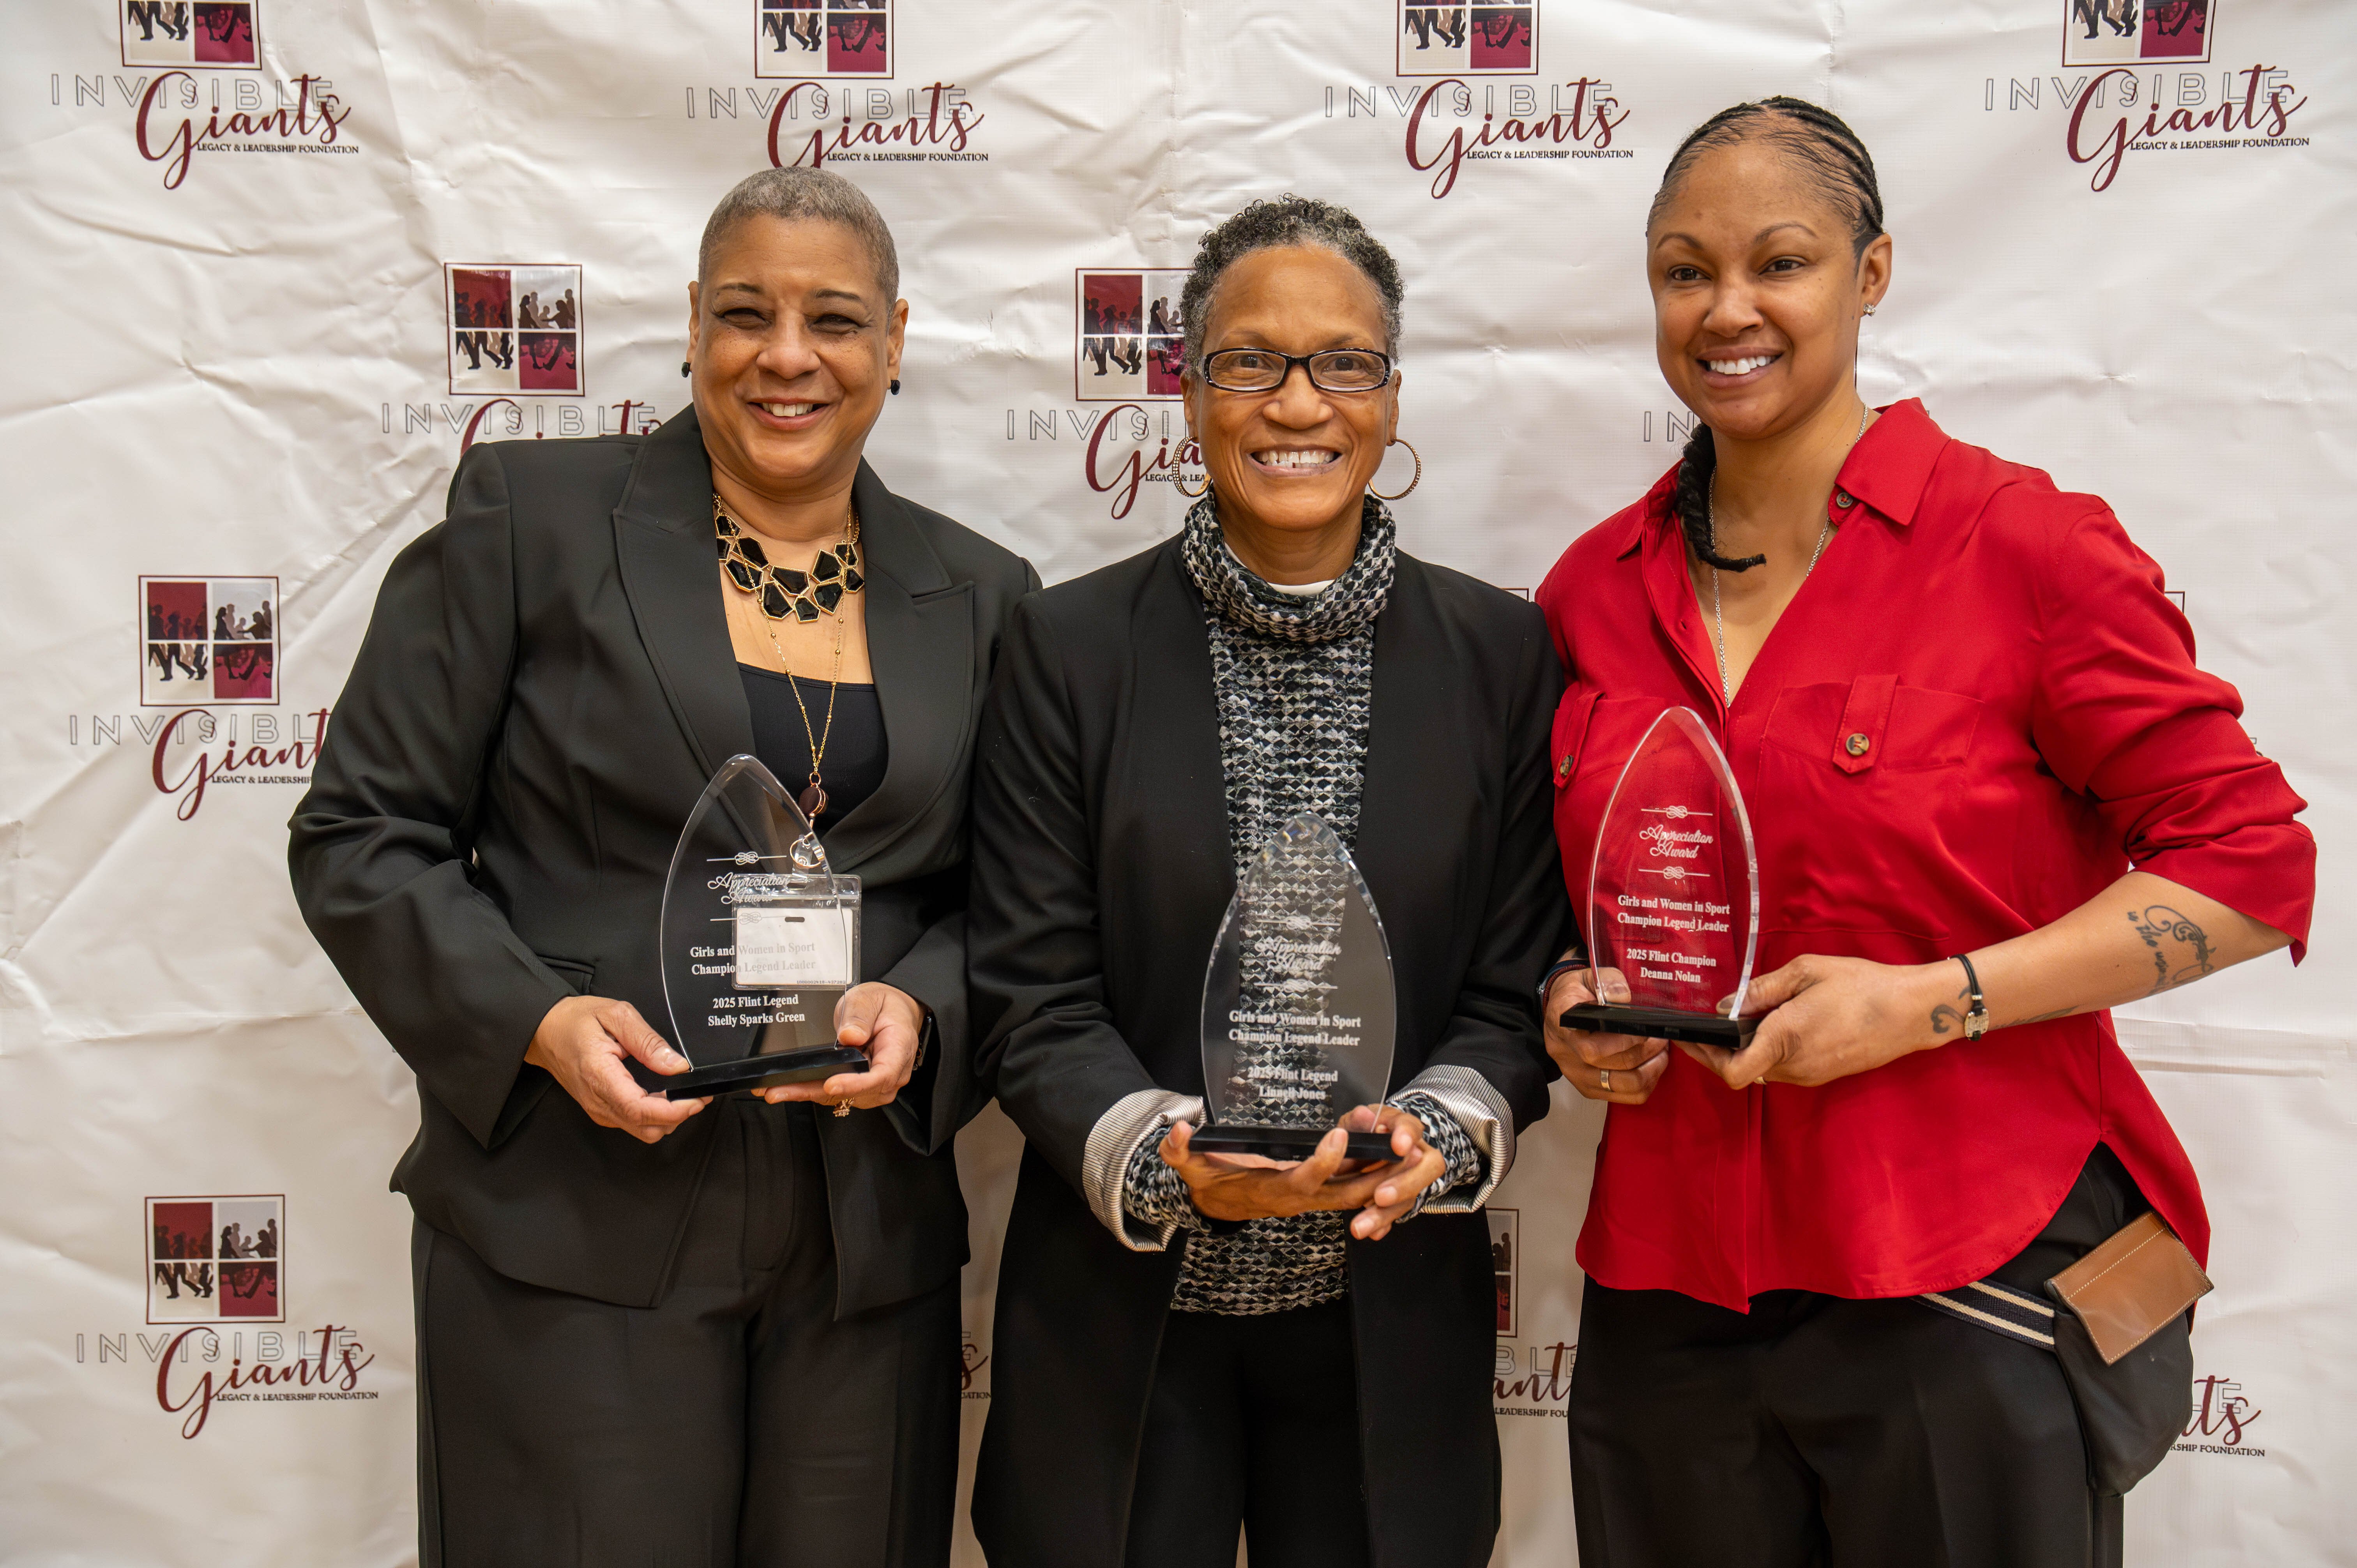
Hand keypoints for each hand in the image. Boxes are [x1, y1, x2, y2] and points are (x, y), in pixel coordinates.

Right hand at [525, 995, 708, 1143]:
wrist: (546, 1031)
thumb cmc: (575, 1021)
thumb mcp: (617, 1015)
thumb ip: (648, 1041)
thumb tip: (676, 1065)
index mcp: (601, 1076)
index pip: (641, 1110)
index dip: (675, 1111)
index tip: (697, 1100)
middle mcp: (598, 1100)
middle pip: (646, 1128)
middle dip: (678, 1117)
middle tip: (696, 1095)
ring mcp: (598, 1109)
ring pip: (641, 1130)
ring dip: (666, 1119)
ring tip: (682, 1095)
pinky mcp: (600, 1110)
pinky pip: (631, 1123)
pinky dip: (653, 1116)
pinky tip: (661, 1096)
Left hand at [759, 982, 924, 1110]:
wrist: (892, 1012)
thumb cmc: (884, 1006)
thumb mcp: (870, 999)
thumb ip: (860, 1016)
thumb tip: (849, 1036)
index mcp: (898, 1051)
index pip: (880, 1076)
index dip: (854, 1085)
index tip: (830, 1084)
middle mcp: (889, 1075)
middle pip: (855, 1093)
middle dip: (816, 1092)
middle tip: (780, 1091)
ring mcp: (874, 1085)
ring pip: (841, 1097)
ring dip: (807, 1095)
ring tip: (775, 1091)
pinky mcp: (859, 1087)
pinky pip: (835, 1094)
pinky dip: (811, 1091)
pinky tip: (788, 1089)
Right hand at [1159, 1120, 1393, 1224]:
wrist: (1219, 1203)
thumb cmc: (1209, 1181)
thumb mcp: (1190, 1166)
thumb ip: (1180, 1151)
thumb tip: (1177, 1130)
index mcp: (1272, 1192)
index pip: (1303, 1182)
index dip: (1322, 1163)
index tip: (1337, 1135)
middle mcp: (1298, 1200)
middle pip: (1344, 1195)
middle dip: (1374, 1179)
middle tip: (1400, 1152)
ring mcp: (1312, 1199)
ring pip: (1356, 1194)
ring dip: (1383, 1178)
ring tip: (1410, 1151)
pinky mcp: (1319, 1192)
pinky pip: (1353, 1188)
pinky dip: (1374, 1175)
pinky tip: (1395, 1155)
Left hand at [1336, 1104, 1445, 1240]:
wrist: (1367, 1150)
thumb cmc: (1362, 1132)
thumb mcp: (1355, 1121)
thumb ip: (1358, 1120)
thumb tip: (1366, 1117)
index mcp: (1403, 1128)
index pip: (1412, 1127)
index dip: (1407, 1135)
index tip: (1398, 1146)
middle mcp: (1416, 1154)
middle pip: (1427, 1168)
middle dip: (1404, 1184)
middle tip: (1381, 1196)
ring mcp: (1411, 1179)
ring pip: (1411, 1197)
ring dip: (1387, 1213)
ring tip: (1361, 1226)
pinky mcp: (1401, 1200)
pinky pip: (1397, 1214)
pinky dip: (1384, 1224)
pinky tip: (1372, 1233)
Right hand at [1541, 962, 1670, 1104]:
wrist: (1561, 1009)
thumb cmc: (1578, 993)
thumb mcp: (1590, 976)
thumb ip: (1608, 982)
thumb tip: (1624, 998)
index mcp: (1562, 1025)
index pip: (1591, 1048)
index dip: (1624, 1042)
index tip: (1644, 1029)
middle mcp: (1566, 1055)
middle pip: (1612, 1068)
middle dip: (1645, 1052)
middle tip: (1661, 1037)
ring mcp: (1576, 1075)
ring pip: (1622, 1086)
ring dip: (1650, 1070)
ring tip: (1660, 1052)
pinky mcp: (1589, 1088)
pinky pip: (1625, 1097)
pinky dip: (1646, 1084)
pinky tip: (1652, 1066)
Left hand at [1680, 954, 1946, 1089]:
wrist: (1911, 1012)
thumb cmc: (1862, 986)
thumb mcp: (1806, 971)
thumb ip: (1761, 989)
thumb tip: (1727, 1005)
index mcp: (1785, 1038)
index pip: (1732, 1071)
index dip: (1705, 1057)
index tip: (1692, 1038)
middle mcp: (1795, 1065)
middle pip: (1741, 1070)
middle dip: (1719, 1051)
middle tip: (1706, 1028)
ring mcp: (1810, 1074)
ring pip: (1762, 1069)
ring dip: (1746, 1051)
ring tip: (1741, 1021)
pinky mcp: (1823, 1074)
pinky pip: (1783, 1068)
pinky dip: (1769, 1052)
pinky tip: (1773, 1026)